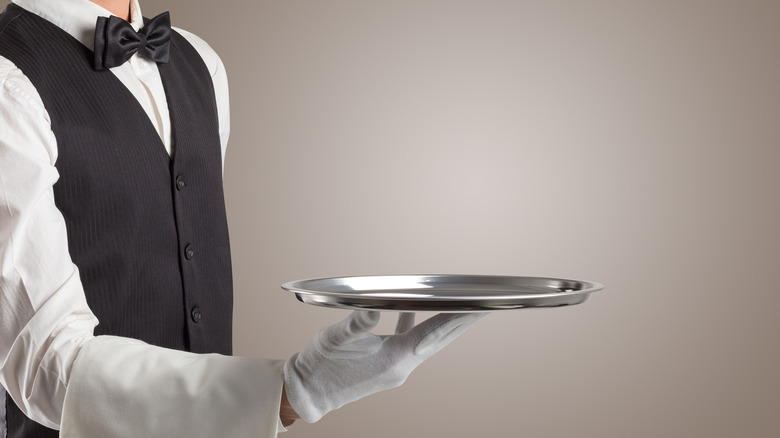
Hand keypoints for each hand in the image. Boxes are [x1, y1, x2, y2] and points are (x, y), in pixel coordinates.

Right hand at [283, 310, 485, 422]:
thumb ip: (357, 322)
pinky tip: (409, 313)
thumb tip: (372, 307)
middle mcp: (401, 366)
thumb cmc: (321, 365)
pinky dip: (412, 326)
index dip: (458, 319)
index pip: (434, 333)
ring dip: (440, 325)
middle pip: (438, 340)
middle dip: (460, 322)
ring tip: (457, 308)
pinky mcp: (385, 366)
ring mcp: (394, 368)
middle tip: (483, 306)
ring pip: (425, 342)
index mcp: (395, 358)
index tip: (480, 308)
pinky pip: (406, 342)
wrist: (307, 392)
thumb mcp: (336, 338)